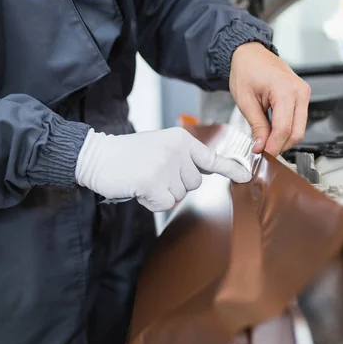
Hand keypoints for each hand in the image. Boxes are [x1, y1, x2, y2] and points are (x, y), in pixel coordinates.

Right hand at [75, 127, 251, 211]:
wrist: (97, 157)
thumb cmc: (128, 155)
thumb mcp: (160, 147)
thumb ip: (183, 158)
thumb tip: (205, 172)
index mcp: (180, 140)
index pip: (210, 157)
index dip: (229, 169)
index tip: (245, 176)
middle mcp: (177, 150)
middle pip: (194, 183)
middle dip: (175, 185)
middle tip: (153, 174)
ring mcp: (165, 166)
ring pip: (180, 195)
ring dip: (162, 193)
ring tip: (144, 178)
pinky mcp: (153, 182)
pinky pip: (165, 204)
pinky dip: (152, 202)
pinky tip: (139, 189)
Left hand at [229, 42, 310, 155]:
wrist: (250, 53)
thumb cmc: (246, 70)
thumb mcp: (246, 101)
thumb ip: (257, 126)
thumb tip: (261, 147)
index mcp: (285, 90)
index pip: (283, 128)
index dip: (273, 146)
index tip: (263, 155)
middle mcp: (300, 91)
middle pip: (296, 132)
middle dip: (280, 146)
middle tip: (263, 151)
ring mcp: (304, 93)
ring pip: (299, 129)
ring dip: (284, 139)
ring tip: (266, 140)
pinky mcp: (302, 96)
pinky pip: (299, 120)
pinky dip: (287, 130)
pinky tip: (273, 132)